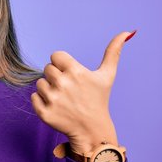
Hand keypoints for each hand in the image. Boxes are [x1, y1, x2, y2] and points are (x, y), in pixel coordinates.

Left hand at [30, 31, 135, 153]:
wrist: (92, 130)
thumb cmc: (98, 99)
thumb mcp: (107, 75)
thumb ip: (113, 52)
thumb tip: (127, 32)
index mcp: (76, 72)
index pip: (55, 56)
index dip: (62, 64)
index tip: (71, 75)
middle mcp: (63, 84)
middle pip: (47, 69)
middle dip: (56, 77)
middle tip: (68, 89)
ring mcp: (53, 99)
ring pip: (39, 83)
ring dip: (49, 89)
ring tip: (63, 99)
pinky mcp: (44, 113)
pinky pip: (34, 97)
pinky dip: (41, 102)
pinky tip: (56, 107)